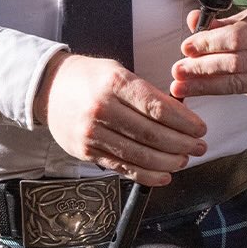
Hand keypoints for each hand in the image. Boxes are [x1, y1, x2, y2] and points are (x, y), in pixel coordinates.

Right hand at [33, 53, 206, 186]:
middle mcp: (102, 108)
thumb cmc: (87, 78)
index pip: (157, 107)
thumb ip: (146, 93)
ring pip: (140, 155)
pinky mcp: (87, 152)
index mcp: (114, 83)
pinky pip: (123, 168)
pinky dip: (147, 175)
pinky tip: (164, 175)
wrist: (47, 89)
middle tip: (199, 146)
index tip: (200, 128)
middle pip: (152, 134)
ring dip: (168, 162)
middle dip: (182, 144)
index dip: (184, 122)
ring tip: (185, 159)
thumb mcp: (117, 72)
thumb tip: (180, 115)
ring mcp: (92, 133)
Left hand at [170, 0, 246, 104]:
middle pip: (235, 65)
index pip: (236, 39)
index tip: (186, 48)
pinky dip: (227, 91)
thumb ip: (224, 22)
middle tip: (178, 72)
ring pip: (240, 84)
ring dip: (206, 87)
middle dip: (202, 69)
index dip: (208, 45)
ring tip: (183, 87)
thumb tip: (192, 21)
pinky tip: (209, 88)